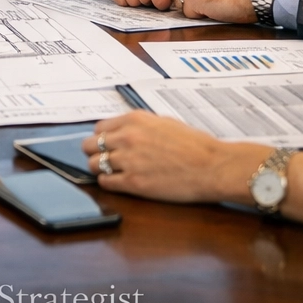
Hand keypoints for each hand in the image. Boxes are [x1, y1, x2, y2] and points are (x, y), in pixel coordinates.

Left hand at [83, 111, 266, 203]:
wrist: (212, 166)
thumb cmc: (195, 145)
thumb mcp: (164, 123)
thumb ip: (139, 126)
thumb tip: (124, 132)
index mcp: (134, 120)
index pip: (99, 128)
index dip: (102, 138)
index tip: (107, 145)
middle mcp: (127, 137)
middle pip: (89, 145)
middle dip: (95, 153)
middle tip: (105, 160)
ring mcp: (128, 160)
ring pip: (93, 164)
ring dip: (100, 169)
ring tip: (112, 173)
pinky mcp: (133, 182)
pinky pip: (105, 182)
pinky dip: (108, 183)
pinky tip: (119, 183)